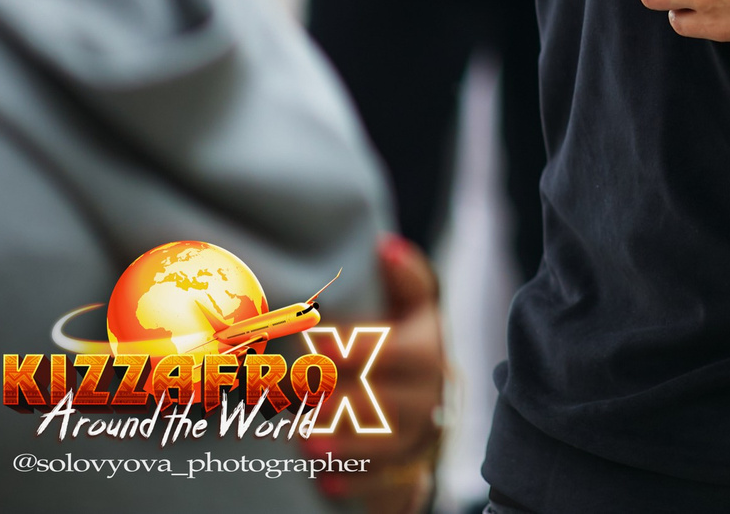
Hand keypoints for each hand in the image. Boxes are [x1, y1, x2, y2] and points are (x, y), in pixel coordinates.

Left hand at [301, 233, 440, 510]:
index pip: (394, 348)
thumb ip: (403, 278)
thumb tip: (384, 246)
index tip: (319, 346)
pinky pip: (380, 479)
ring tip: (303, 441)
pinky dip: (353, 482)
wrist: (428, 394)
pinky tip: (324, 483)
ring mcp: (414, 434)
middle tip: (302, 400)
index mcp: (426, 349)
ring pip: (383, 443)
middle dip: (344, 401)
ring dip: (344, 443)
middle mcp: (426, 393)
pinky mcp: (400, 466)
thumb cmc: (404, 339)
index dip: (358, 347)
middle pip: (388, 400)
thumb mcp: (411, 306)